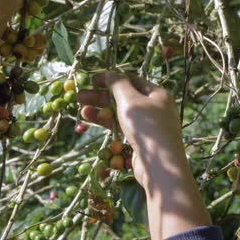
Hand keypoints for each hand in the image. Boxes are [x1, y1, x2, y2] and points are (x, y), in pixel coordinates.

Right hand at [77, 71, 211, 239]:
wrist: (160, 166)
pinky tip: (91, 122)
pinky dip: (108, 124)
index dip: (111, 78)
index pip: (131, 80)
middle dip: (101, 96)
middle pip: (124, 97)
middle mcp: (155, 108)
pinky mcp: (141, 142)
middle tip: (79, 96)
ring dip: (101, 111)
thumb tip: (111, 72)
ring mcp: (148, 126)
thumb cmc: (147, 127)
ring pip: (121, 114)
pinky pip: (122, 128)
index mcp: (157, 94)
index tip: (91, 80)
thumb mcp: (130, 101)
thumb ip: (118, 84)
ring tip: (81, 110)